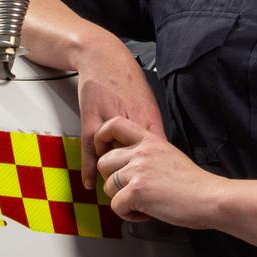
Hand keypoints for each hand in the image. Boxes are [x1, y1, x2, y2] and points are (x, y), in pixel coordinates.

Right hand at [74, 43, 164, 189]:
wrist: (103, 55)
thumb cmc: (125, 79)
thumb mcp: (147, 101)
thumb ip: (153, 127)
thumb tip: (163, 153)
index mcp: (149, 117)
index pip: (159, 151)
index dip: (162, 174)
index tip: (167, 192)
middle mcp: (131, 120)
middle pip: (138, 158)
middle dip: (141, 181)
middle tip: (144, 201)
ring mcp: (110, 120)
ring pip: (114, 156)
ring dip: (115, 177)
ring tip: (118, 195)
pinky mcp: (91, 118)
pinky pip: (90, 148)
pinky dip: (91, 168)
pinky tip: (91, 184)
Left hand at [95, 116, 225, 228]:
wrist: (210, 198)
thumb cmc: (194, 184)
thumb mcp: (169, 155)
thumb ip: (147, 155)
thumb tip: (126, 166)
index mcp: (150, 141)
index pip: (114, 124)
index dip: (102, 138)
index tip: (105, 152)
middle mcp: (141, 152)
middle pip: (103, 162)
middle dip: (113, 181)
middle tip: (130, 190)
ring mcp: (138, 171)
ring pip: (108, 187)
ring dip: (122, 200)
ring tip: (143, 203)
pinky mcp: (137, 191)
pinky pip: (116, 206)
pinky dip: (129, 214)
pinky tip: (147, 212)